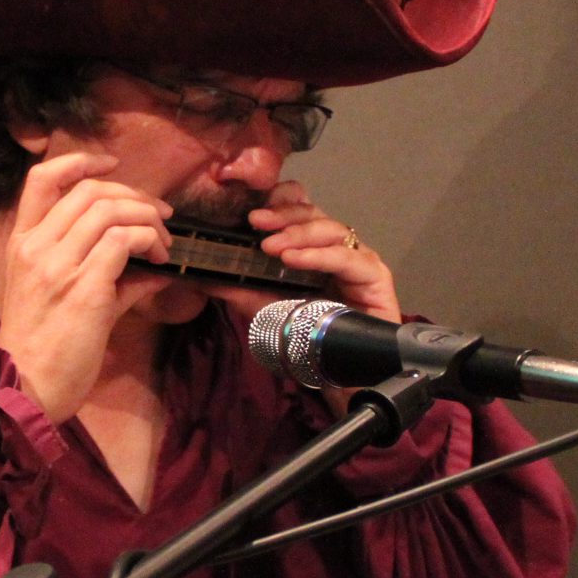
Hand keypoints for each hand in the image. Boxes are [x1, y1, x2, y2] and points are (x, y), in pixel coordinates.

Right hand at [0, 152, 173, 423]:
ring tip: (164, 244)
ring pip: (111, 210)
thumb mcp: (58, 301)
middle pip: (90, 190)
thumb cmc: (40, 352)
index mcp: (21, 244)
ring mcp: (58, 265)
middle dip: (134, 195)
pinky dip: (151, 242)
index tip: (113, 165)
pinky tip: (162, 262)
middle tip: (160, 216)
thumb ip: (101, 276)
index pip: (42, 178)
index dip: (81, 161)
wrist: (25, 390)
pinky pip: (126, 242)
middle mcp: (36, 247)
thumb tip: (150, 270)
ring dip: (148, 219)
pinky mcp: (85, 288)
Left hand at [205, 181, 401, 328]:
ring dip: (298, 233)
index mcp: (312, 246)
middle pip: (315, 214)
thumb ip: (236, 287)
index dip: (280, 202)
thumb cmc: (303, 337)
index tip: (252, 211)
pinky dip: (319, 256)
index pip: (300, 208)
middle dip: (284, 215)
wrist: (335, 374)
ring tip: (270, 246)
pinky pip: (348, 258)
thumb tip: (201, 273)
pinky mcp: (376, 277)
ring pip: (332, 230)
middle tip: (255, 222)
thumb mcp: (261, 307)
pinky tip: (295, 259)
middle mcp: (337, 248)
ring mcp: (359, 260)